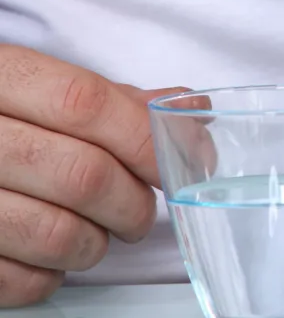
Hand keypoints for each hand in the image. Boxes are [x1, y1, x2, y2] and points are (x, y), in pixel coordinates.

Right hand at [0, 46, 170, 305]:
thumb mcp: (34, 85)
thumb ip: (109, 97)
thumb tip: (185, 109)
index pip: (85, 104)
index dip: (144, 137)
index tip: (180, 162)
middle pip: (81, 174)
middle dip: (131, 202)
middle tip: (140, 210)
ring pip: (54, 234)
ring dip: (95, 243)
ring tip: (98, 233)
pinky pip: (17, 280)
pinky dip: (50, 276)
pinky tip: (50, 256)